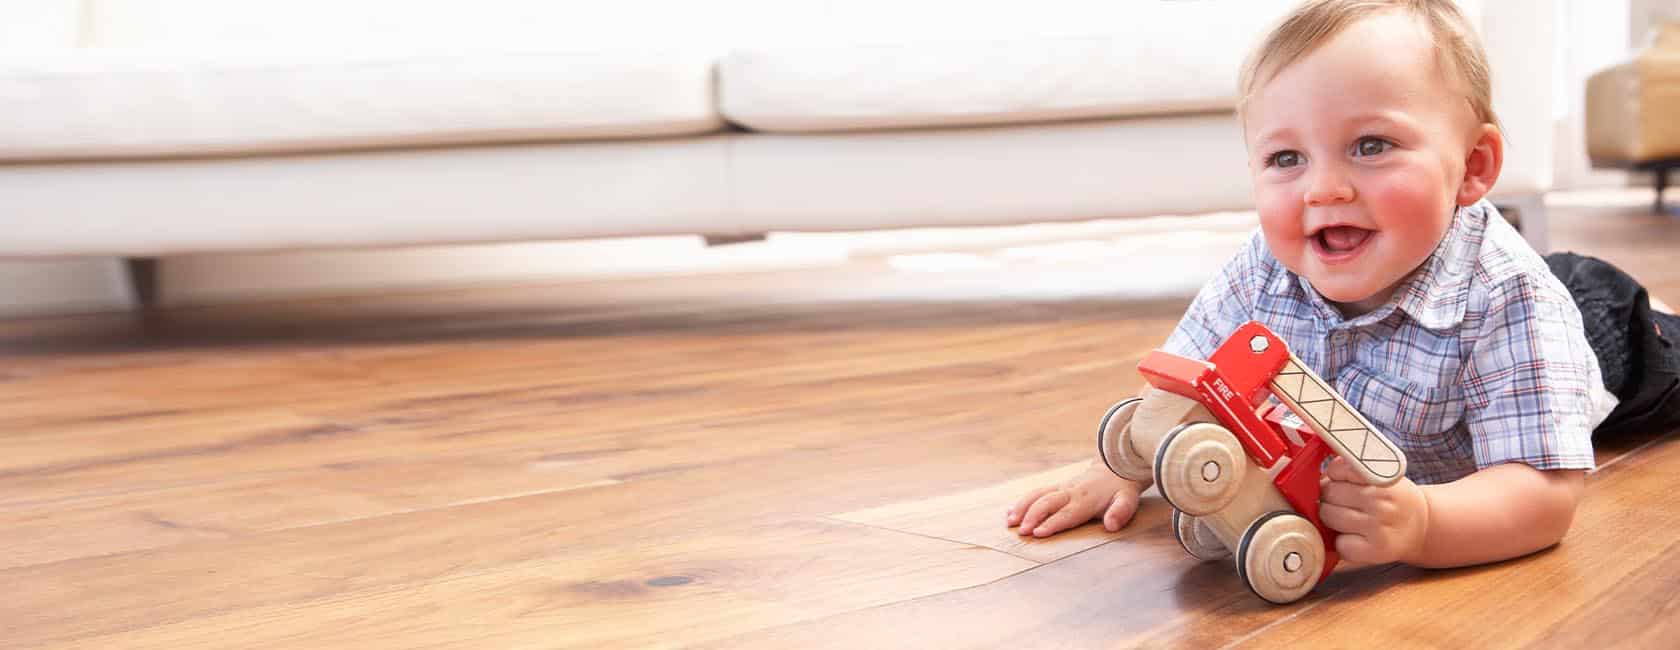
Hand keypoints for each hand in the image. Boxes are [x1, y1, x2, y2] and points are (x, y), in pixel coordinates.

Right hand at [1006, 461, 1147, 537]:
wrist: (1115, 467)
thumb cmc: (1120, 490)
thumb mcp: (1127, 500)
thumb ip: (1120, 512)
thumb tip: (1112, 525)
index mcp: (1085, 500)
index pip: (1066, 514)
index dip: (1052, 523)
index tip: (1037, 533)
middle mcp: (1070, 492)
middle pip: (1047, 503)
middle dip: (1032, 517)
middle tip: (1020, 531)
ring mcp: (1061, 488)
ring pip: (1037, 496)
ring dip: (1022, 508)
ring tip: (1009, 522)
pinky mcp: (1056, 487)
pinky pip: (1036, 493)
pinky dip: (1022, 502)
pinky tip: (1010, 513)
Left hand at [1319, 455, 1429, 564]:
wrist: (1423, 527)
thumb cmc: (1392, 499)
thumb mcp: (1378, 475)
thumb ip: (1349, 470)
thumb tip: (1317, 480)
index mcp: (1381, 478)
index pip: (1337, 469)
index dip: (1333, 475)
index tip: (1339, 479)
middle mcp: (1381, 502)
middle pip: (1328, 493)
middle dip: (1330, 497)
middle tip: (1346, 502)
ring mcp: (1378, 527)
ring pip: (1328, 517)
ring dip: (1332, 519)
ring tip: (1351, 518)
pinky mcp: (1376, 551)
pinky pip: (1339, 544)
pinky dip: (1342, 542)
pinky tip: (1357, 537)